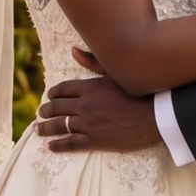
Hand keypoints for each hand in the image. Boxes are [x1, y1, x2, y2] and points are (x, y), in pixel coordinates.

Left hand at [35, 56, 164, 152]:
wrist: (157, 116)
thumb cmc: (141, 92)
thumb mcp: (115, 73)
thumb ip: (93, 62)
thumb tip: (73, 50)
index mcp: (89, 87)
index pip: (62, 89)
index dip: (53, 94)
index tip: (49, 97)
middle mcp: (84, 105)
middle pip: (57, 108)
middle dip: (46, 111)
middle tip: (41, 113)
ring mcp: (88, 124)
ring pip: (59, 126)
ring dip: (45, 128)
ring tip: (38, 129)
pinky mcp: (95, 140)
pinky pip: (70, 144)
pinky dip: (58, 145)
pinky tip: (50, 146)